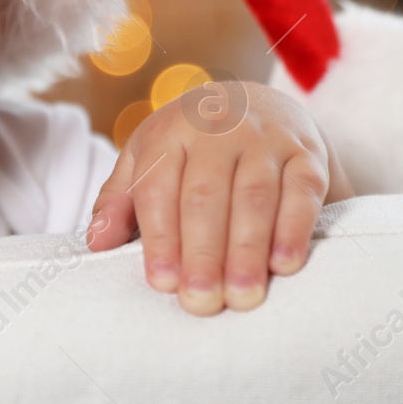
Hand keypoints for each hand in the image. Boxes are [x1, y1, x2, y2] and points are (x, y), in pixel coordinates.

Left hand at [86, 79, 352, 315]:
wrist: (261, 102)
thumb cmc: (193, 145)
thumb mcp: (148, 156)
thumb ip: (121, 198)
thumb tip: (96, 243)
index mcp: (171, 132)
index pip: (160, 187)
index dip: (160, 237)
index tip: (163, 283)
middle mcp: (218, 129)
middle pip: (206, 195)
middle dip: (203, 252)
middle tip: (201, 301)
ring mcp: (265, 138)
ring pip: (254, 195)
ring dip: (247, 249)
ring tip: (241, 295)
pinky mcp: (306, 153)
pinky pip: (301, 191)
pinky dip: (294, 229)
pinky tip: (283, 265)